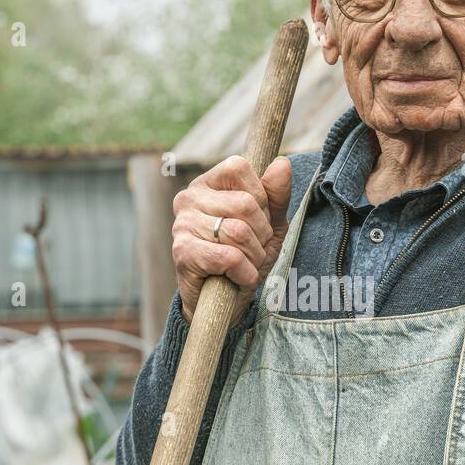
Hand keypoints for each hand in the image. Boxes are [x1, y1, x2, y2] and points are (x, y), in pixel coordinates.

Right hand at [172, 154, 291, 323]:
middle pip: (244, 202)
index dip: (260, 195)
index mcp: (208, 183)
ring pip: (239, 231)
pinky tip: (238, 277)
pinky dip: (244, 272)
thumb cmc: (246, 256)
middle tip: (253, 249)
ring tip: (245, 264)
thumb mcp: (270, 223)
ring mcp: (182, 224)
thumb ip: (277, 195)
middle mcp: (188, 198)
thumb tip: (282, 163)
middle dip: (261, 233)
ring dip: (254, 256)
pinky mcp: (182, 252)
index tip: (257, 219)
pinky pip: (229, 257)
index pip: (238, 166)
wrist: (225, 301)